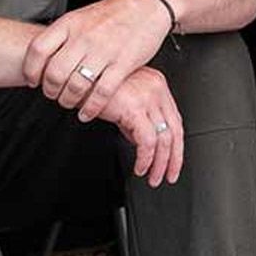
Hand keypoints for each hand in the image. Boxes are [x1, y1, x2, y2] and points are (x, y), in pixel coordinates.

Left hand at [23, 0, 171, 120]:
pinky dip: (91, 108)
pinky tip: (87, 112)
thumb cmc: (111, 15)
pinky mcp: (123, 64)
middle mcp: (84, 37)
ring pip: (75, 86)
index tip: (32, 80)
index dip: (31, 69)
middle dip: (50, 90)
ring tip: (69, 102)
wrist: (146, 6)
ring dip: (68, 100)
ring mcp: (104, 51)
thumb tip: (41, 59)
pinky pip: (101, 93)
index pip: (38, 49)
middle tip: (52, 94)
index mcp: (69, 24)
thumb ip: (61, 36)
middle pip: (54, 73)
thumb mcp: (79, 17)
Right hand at [96, 67, 183, 186]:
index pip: (175, 120)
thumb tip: (140, 141)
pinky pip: (147, 141)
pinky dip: (146, 158)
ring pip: (164, 138)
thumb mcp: (122, 101)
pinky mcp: (135, 109)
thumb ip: (135, 119)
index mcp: (156, 85)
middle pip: (175, 130)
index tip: (173, 161)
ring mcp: (147, 98)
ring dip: (160, 163)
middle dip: (174, 158)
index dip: (176, 145)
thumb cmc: (94, 85)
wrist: (78, 79)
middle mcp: (155, 90)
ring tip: (153, 177)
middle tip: (169, 176)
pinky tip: (140, 167)